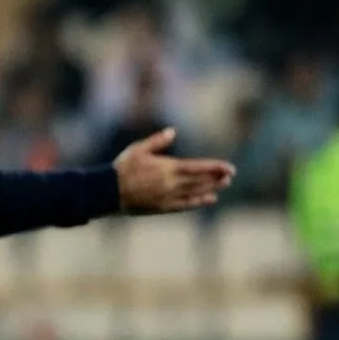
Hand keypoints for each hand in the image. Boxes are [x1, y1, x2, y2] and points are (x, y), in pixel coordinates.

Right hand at [113, 129, 235, 212]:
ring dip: (211, 188)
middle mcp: (171, 183)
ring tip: (223, 185)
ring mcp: (168, 196)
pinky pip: (185, 204)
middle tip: (230, 176)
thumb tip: (172, 132)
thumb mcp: (138, 149)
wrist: (108, 192)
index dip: (215, 167)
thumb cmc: (122, 168)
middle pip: (200, 181)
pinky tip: (209, 199)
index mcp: (168, 168)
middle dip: (216, 178)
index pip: (198, 167)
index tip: (229, 168)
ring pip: (195, 192)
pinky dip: (198, 202)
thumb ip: (157, 141)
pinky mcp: (162, 207)